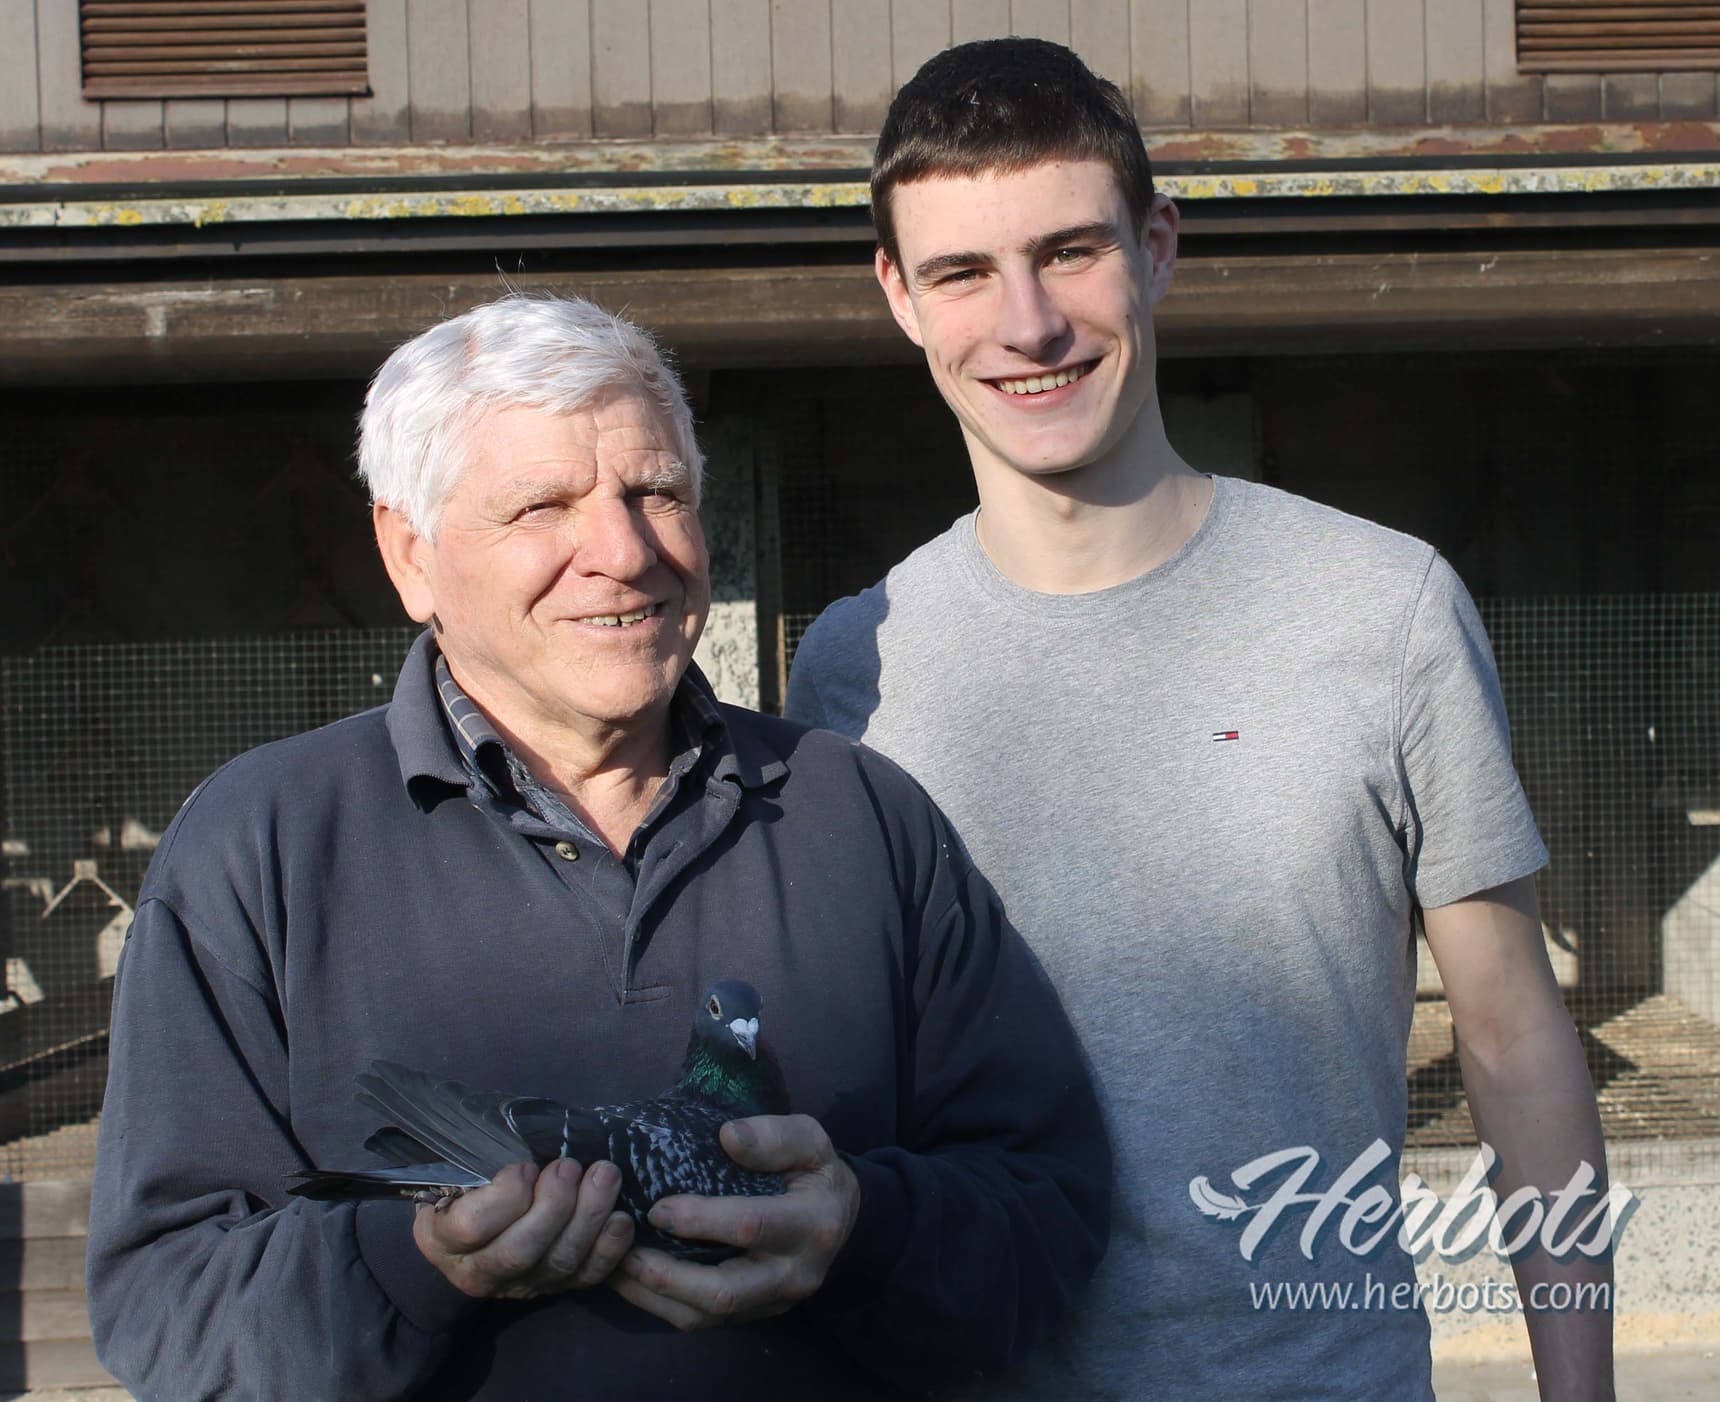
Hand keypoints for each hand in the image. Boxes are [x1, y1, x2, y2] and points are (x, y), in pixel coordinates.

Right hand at [413, 1158, 635, 1298]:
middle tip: (571, 1166)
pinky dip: (609, 1249)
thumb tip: (521, 1140)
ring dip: (588, 1217)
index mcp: (443, 1239)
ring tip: (605, 1176)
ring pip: (558, 1264)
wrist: (479, 1223)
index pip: (470, 1229)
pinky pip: (586, 1277)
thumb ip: (480, 1159)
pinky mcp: (556, 1288)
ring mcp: (520, 1286)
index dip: (504, 1197)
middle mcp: (479, 1272)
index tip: (526, 1167)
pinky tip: (620, 1218)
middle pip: (519, 1252)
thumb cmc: (470, 1184)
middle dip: (553, 1205)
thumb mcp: (461, 1170)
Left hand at [611, 1114, 858, 1329]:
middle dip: (669, 1276)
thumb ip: (774, 1137)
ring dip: (655, 1297)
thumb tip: (728, 1137)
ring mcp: (771, 1302)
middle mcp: (793, 1275)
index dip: (701, 1220)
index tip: (658, 1207)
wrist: (840, 1219)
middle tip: (624, 1252)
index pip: (750, 1228)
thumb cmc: (816, 1173)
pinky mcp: (751, 1314)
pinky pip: (702, 1321)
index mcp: (810, 1226)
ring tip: (615, 1267)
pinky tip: (631, 1279)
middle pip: (724, 1292)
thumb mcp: (811, 1142)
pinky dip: (661, 1304)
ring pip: (707, 1316)